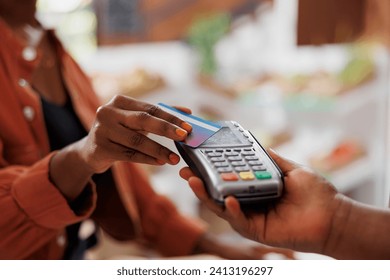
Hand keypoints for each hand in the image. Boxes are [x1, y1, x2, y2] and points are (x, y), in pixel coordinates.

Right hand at [78, 95, 191, 172]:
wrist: (91, 151)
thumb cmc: (119, 133)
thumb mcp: (135, 121)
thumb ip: (159, 115)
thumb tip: (187, 112)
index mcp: (120, 101)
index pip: (151, 108)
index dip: (171, 117)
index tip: (188, 127)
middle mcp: (108, 112)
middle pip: (143, 120)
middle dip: (166, 129)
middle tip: (184, 138)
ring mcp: (102, 130)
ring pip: (137, 141)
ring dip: (159, 150)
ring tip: (174, 158)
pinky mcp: (100, 148)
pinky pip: (129, 155)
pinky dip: (147, 159)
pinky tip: (160, 162)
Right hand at [180, 150, 345, 254]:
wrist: (333, 216)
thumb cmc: (315, 193)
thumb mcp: (290, 169)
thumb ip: (271, 159)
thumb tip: (256, 144)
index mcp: (254, 189)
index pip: (227, 179)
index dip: (211, 170)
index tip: (197, 157)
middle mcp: (249, 203)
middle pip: (218, 194)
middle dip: (199, 183)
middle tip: (185, 169)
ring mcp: (251, 218)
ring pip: (222, 208)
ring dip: (206, 195)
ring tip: (194, 181)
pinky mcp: (257, 231)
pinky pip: (239, 221)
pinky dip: (232, 210)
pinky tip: (229, 199)